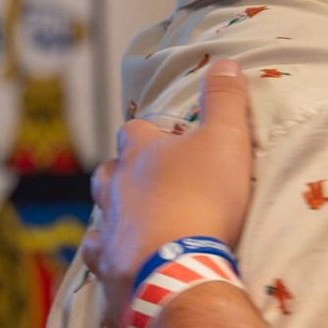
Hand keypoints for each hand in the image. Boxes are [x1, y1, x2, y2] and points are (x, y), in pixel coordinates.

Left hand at [84, 60, 255, 327]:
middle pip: (110, 170)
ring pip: (101, 211)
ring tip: (138, 218)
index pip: (135, 130)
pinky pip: (99, 254)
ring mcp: (107, 226)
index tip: (168, 140)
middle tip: (154, 181)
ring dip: (116, 210)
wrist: (176, 265)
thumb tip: (223, 62)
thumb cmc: (204, 197)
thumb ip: (225, 99)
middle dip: (125, 172)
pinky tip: (121, 259)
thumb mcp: (227, 138)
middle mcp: (115, 185)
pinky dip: (110, 253)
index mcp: (140, 151)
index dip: (149, 133)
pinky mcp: (106, 265)